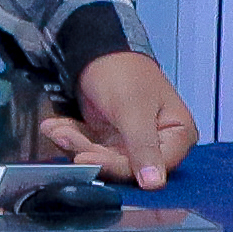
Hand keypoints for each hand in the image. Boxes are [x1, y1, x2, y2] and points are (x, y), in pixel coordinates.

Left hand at [44, 47, 198, 190]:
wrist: (96, 47)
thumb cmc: (124, 71)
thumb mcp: (134, 109)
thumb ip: (143, 147)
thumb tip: (155, 184)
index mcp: (178, 134)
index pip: (152, 167)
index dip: (119, 166)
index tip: (89, 159)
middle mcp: (158, 143)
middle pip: (124, 165)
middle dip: (90, 151)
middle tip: (66, 138)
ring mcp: (132, 142)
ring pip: (102, 157)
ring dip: (76, 144)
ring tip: (58, 129)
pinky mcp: (111, 139)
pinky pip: (90, 146)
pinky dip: (71, 136)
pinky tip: (54, 127)